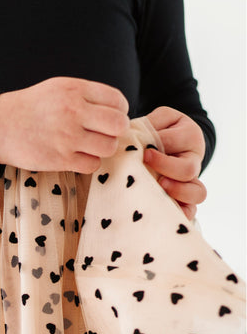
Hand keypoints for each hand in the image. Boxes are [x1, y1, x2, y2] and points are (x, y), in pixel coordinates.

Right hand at [0, 76, 130, 174]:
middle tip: (106, 133)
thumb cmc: (32, 107)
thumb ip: (87, 95)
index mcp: (75, 89)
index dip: (120, 110)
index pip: (117, 101)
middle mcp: (74, 111)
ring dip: (104, 148)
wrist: (1, 126)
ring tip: (91, 145)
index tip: (111, 116)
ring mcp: (68, 137)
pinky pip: (93, 165)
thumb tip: (117, 111)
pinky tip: (79, 156)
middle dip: (117, 130)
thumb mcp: (59, 87)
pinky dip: (90, 162)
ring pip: (108, 147)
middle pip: (118, 125)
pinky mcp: (61, 159)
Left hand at [142, 106, 207, 220]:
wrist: (161, 147)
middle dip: (166, 168)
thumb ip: (150, 124)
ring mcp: (191, 182)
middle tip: (147, 164)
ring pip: (197, 193)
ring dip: (177, 191)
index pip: (176, 143)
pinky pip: (190, 212)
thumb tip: (135, 138)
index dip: (157, 149)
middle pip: (188, 169)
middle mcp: (194, 160)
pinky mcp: (185, 201)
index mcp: (190, 136)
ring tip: (159, 186)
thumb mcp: (157, 120)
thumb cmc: (157, 132)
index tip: (143, 153)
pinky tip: (164, 210)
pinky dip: (181, 213)